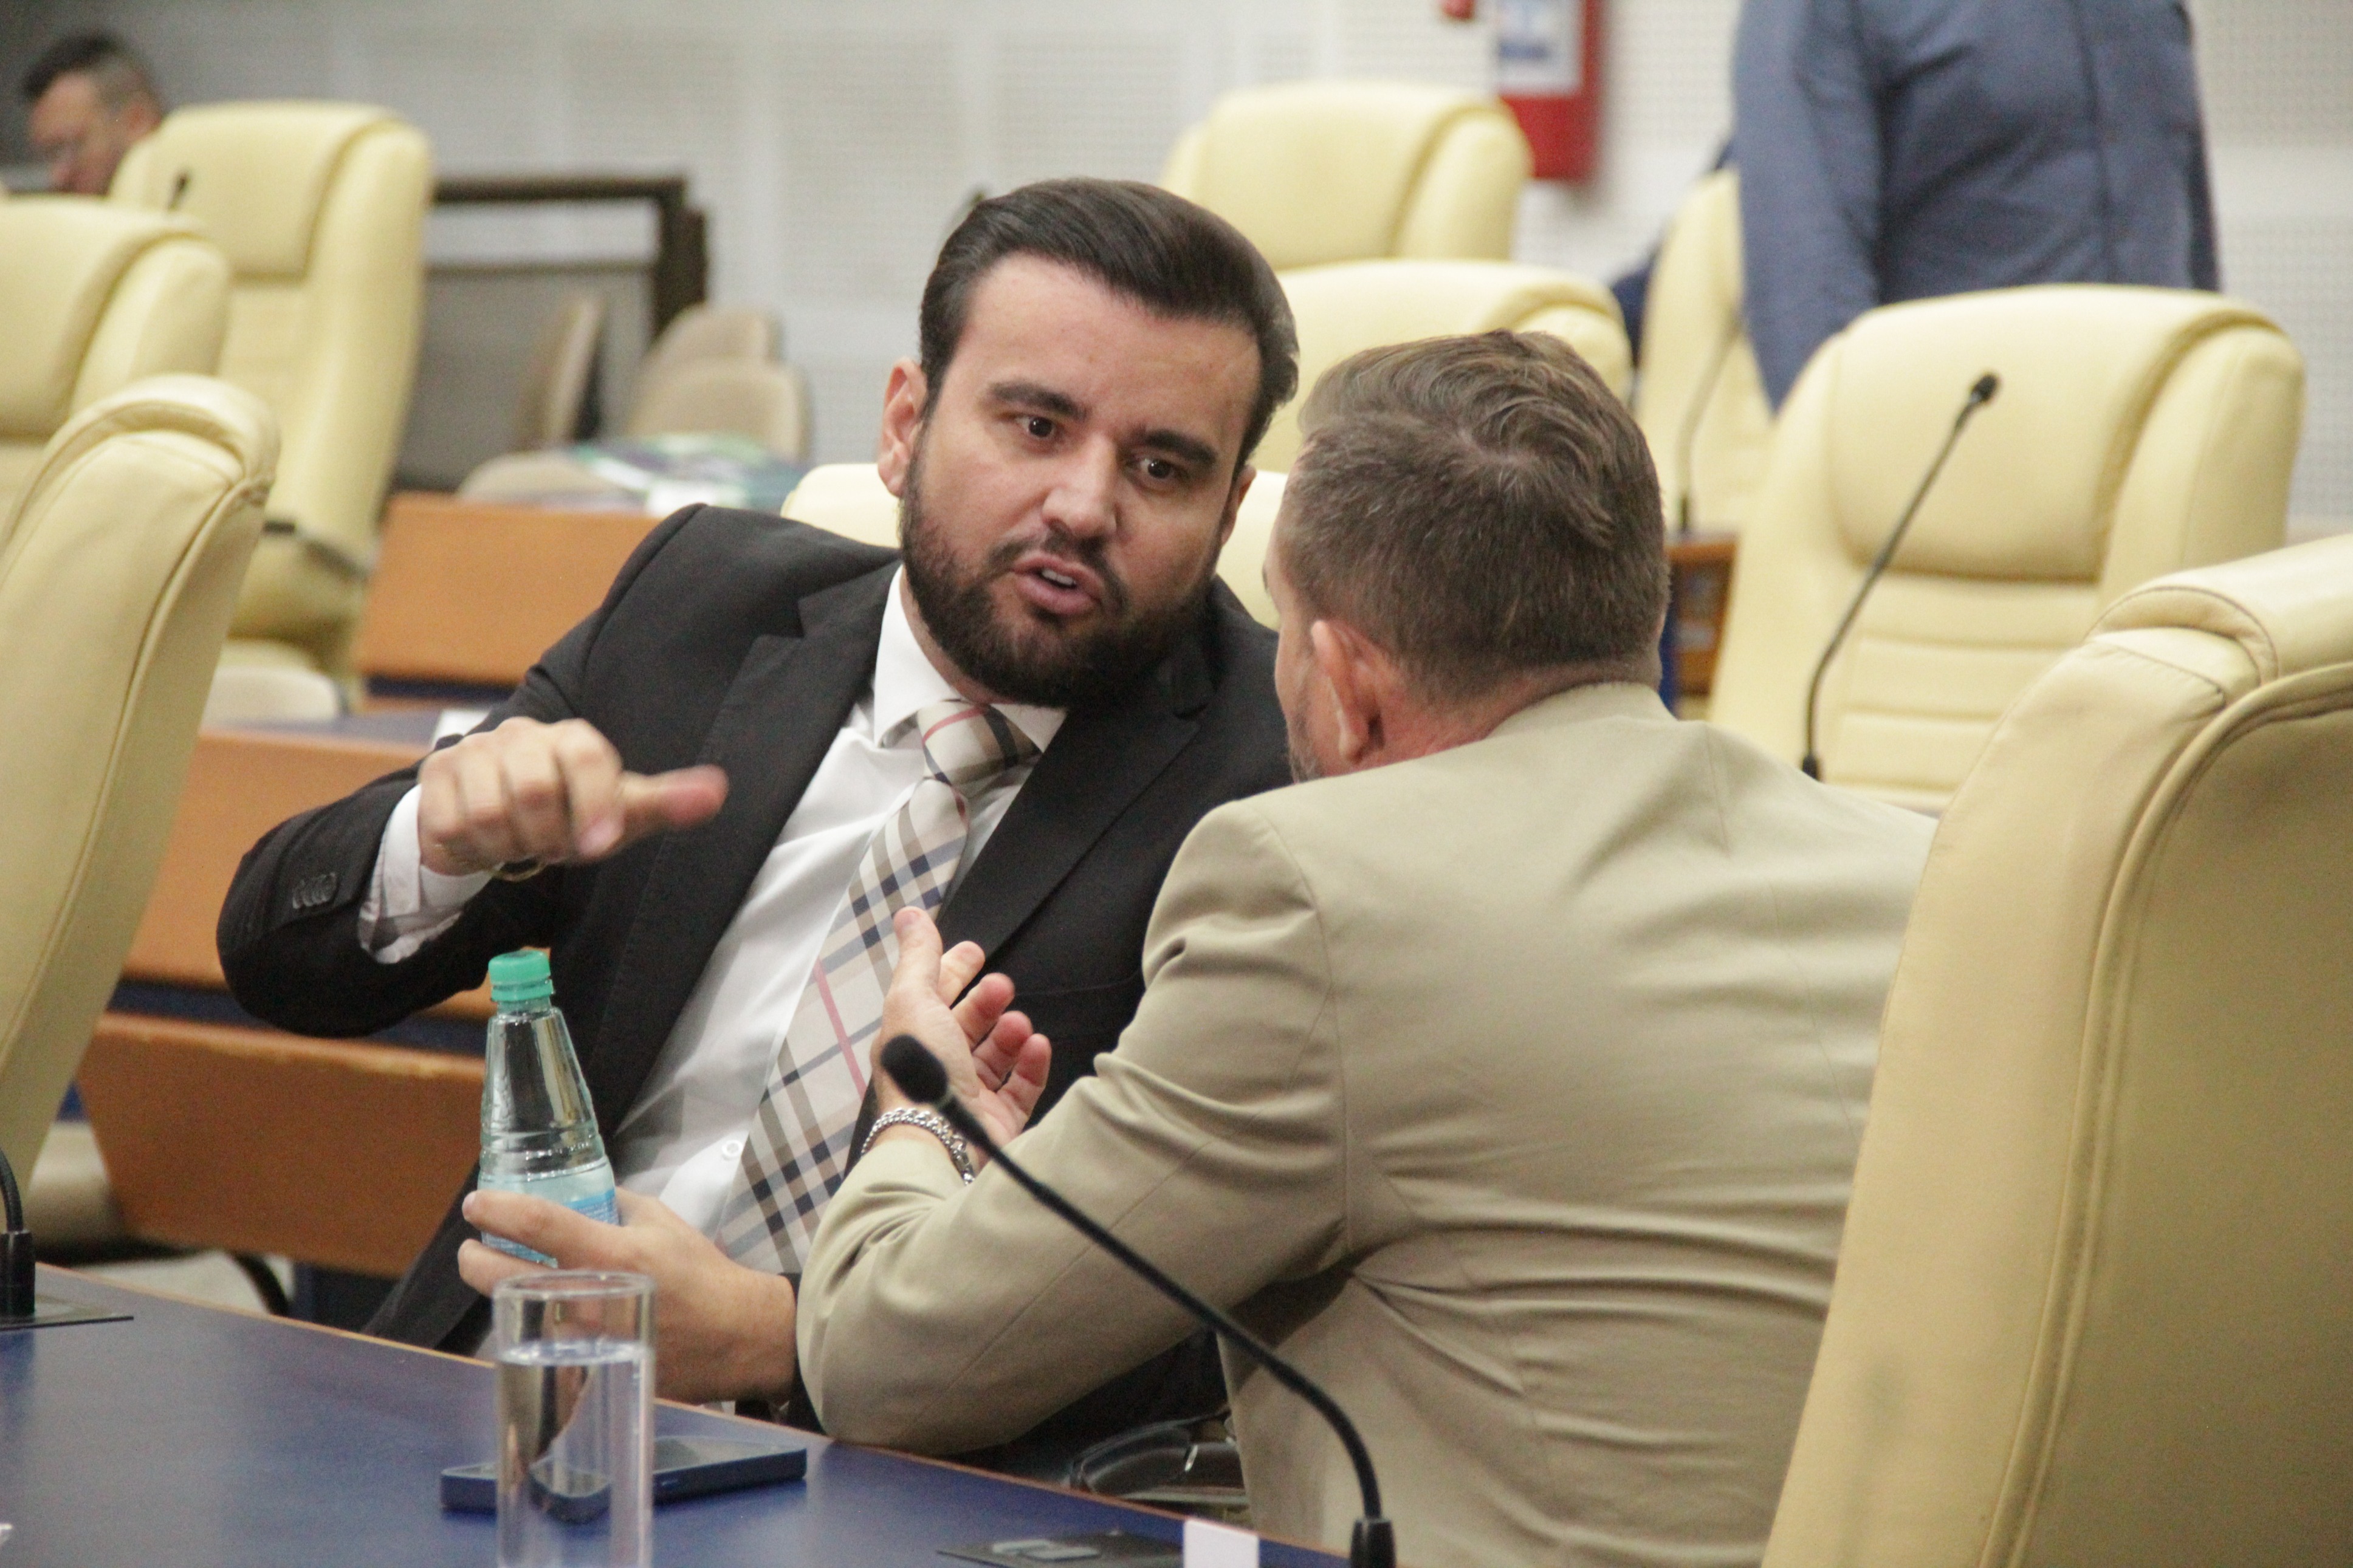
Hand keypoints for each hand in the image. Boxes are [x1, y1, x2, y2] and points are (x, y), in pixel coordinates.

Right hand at [418, 717, 726, 876]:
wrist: (503, 817)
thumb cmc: (573, 813)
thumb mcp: (622, 813)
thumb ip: (668, 802)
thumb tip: (717, 791)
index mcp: (573, 738)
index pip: (587, 757)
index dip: (595, 805)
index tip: (599, 845)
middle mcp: (521, 735)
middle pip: (534, 790)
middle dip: (548, 837)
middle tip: (553, 847)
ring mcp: (473, 752)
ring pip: (489, 814)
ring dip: (510, 847)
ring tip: (520, 843)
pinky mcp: (434, 776)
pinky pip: (451, 827)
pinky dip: (474, 851)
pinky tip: (486, 842)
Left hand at [457, 1189, 796, 1405]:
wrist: (733, 1336)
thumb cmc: (700, 1273)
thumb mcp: (663, 1221)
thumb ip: (618, 1203)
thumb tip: (585, 1193)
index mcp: (609, 1253)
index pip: (536, 1224)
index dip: (497, 1209)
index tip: (476, 1203)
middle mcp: (587, 1297)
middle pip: (502, 1277)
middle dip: (474, 1258)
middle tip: (472, 1247)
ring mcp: (581, 1340)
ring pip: (512, 1314)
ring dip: (499, 1292)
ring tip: (501, 1277)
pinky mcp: (584, 1370)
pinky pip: (539, 1345)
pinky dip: (528, 1326)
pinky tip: (531, 1315)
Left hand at [873, 907, 1051, 1155]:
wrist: (939, 1141)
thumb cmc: (922, 1073)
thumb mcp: (913, 1001)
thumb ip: (918, 957)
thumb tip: (908, 916)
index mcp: (910, 1039)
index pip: (931, 997)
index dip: (951, 971)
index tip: (974, 951)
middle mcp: (937, 1067)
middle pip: (965, 1025)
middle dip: (986, 1001)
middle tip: (1002, 987)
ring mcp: (967, 1096)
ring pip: (995, 1054)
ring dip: (1010, 1032)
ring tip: (1019, 1023)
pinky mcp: (996, 1121)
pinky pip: (1021, 1086)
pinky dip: (1032, 1064)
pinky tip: (1037, 1046)